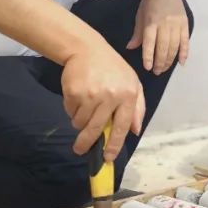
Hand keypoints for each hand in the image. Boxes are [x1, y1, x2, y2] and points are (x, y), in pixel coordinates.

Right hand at [61, 42, 145, 161]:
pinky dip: (72, 110)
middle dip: (87, 144)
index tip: (108, 157)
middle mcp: (110, 97)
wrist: (88, 50)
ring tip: (83, 110)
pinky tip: (77, 98)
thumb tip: (135, 131)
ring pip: (80, 123)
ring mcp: (91, 95)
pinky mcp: (74, 93)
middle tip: (80, 150)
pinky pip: (70, 112)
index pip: (123, 126)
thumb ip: (137, 108)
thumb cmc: (113, 69)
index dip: (114, 145)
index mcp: (128, 95)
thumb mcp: (133, 83)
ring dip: (79, 123)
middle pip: (96, 129)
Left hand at [126, 0, 189, 74]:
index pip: (150, 42)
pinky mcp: (185, 23)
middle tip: (157, 72)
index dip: (149, 56)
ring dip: (170, 60)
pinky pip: (185, 41)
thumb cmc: (149, 2)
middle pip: (163, 47)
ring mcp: (177, 24)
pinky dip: (184, 52)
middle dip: (160, 62)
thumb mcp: (140, 16)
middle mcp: (165, 23)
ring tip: (165, 69)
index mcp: (151, 21)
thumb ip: (137, 33)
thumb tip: (130, 48)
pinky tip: (181, 62)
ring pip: (174, 46)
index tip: (148, 67)